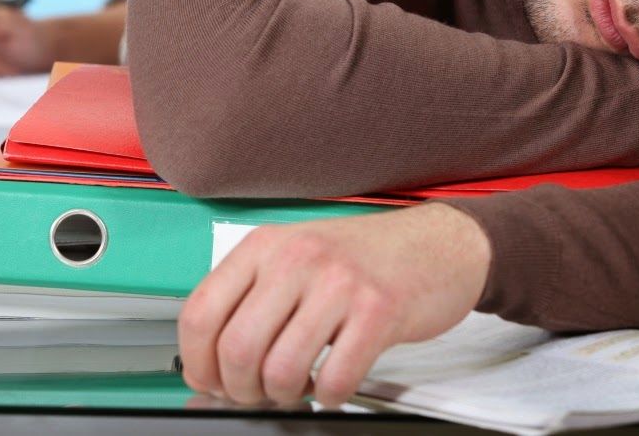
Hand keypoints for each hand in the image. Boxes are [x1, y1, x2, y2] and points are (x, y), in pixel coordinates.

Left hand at [178, 202, 490, 407]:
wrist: (441, 243)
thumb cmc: (366, 256)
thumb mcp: (297, 256)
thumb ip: (253, 298)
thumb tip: (210, 362)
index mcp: (266, 245)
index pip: (200, 314)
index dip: (198, 364)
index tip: (211, 381)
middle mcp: (297, 257)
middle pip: (236, 350)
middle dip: (241, 389)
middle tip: (259, 391)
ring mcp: (339, 283)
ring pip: (281, 371)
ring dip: (285, 396)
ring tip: (301, 384)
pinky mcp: (379, 311)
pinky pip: (335, 380)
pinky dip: (329, 395)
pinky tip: (335, 380)